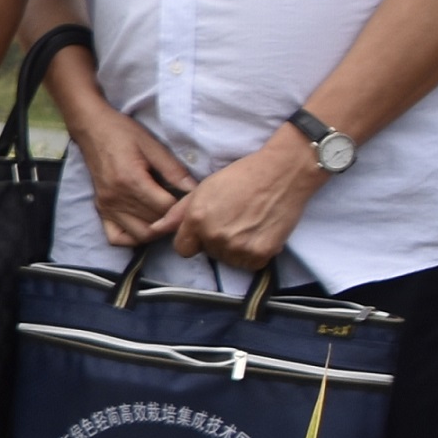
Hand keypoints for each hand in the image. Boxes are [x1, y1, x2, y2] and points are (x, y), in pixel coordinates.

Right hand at [68, 101, 198, 247]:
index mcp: (131, 180)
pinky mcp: (101, 209)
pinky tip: (145, 225)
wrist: (92, 129)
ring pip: (141, 235)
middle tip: (184, 208)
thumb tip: (195, 189)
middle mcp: (116, 199)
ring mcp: (107, 207)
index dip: (183, 205)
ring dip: (158, 229)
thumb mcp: (152, 146)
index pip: (166, 208)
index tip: (192, 198)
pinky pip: (117, 238)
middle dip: (174, 218)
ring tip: (167, 216)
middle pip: (156, 223)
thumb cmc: (123, 133)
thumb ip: (173, 170)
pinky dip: (133, 238)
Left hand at [165, 136, 324, 273]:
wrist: (282, 173)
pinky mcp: (261, 254)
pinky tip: (259, 233)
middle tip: (233, 219)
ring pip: (228, 260)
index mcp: (197, 220)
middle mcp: (215, 236)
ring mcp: (238, 247)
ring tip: (247, 224)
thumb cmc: (241, 176)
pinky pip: (250, 264)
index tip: (205, 230)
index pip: (183, 249)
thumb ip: (177, 213)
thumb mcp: (203, 189)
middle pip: (208, 253)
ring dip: (235, 249)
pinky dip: (254, 254)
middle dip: (215, 241)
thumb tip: (154, 229)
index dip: (193, 239)